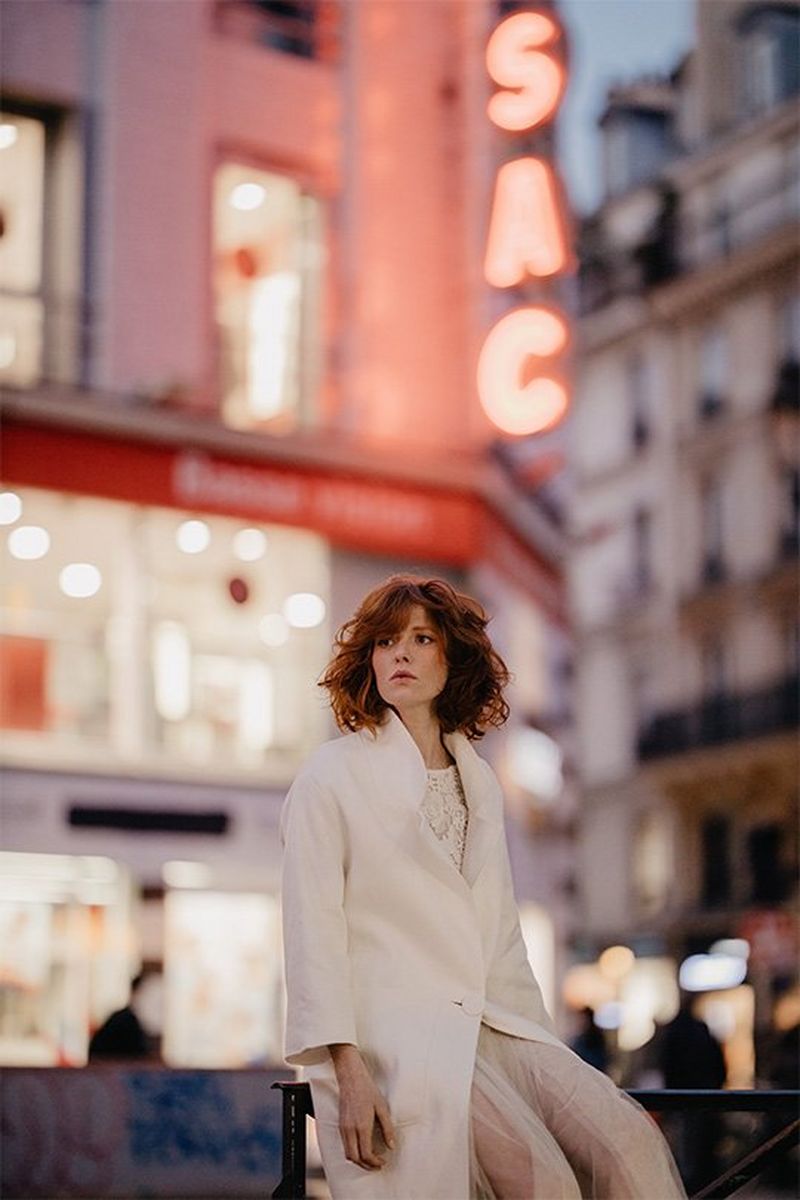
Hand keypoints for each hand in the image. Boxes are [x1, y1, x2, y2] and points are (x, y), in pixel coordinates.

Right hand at [329, 1044, 395, 1170]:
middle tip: (378, 1165)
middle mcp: (350, 1129)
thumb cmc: (367, 1090)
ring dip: (359, 1160)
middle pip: (354, 1158)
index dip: (375, 1162)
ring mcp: (343, 1127)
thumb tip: (392, 1146)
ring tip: (371, 1159)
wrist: (350, 1077)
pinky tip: (362, 1147)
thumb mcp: (382, 1107)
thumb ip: (387, 1128)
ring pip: (348, 1154)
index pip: (366, 1154)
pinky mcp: (340, 1124)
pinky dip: (353, 1152)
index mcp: (361, 1126)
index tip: (383, 1162)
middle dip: (366, 1166)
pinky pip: (344, 1145)